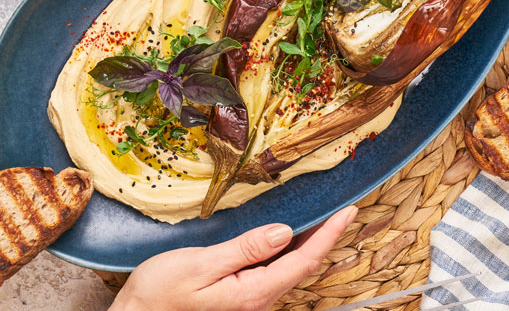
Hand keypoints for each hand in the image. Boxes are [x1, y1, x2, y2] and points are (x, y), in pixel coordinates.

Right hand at [111, 205, 357, 310]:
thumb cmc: (159, 294)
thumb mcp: (200, 265)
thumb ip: (245, 249)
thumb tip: (284, 232)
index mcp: (253, 292)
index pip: (305, 260)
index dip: (330, 234)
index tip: (348, 210)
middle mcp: (259, 300)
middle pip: (304, 265)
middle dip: (327, 236)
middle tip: (344, 208)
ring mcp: (251, 300)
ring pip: (292, 268)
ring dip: (310, 242)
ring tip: (325, 217)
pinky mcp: (241, 297)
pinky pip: (276, 271)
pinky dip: (290, 250)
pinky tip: (290, 235)